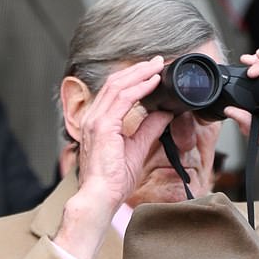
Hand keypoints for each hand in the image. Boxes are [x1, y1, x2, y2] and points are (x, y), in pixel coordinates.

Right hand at [53, 57, 172, 258]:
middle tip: (158, 62)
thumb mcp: (137, 149)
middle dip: (138, 70)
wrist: (101, 197)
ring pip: (118, 86)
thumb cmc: (112, 181)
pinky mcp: (103, 127)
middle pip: (115, 83)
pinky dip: (139, 87)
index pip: (114, 92)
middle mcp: (93, 118)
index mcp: (98, 123)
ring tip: (157, 66)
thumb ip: (149, 129)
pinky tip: (153, 83)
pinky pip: (122, 99)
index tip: (152, 72)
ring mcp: (96, 121)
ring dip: (140, 73)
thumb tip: (164, 113)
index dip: (134, 78)